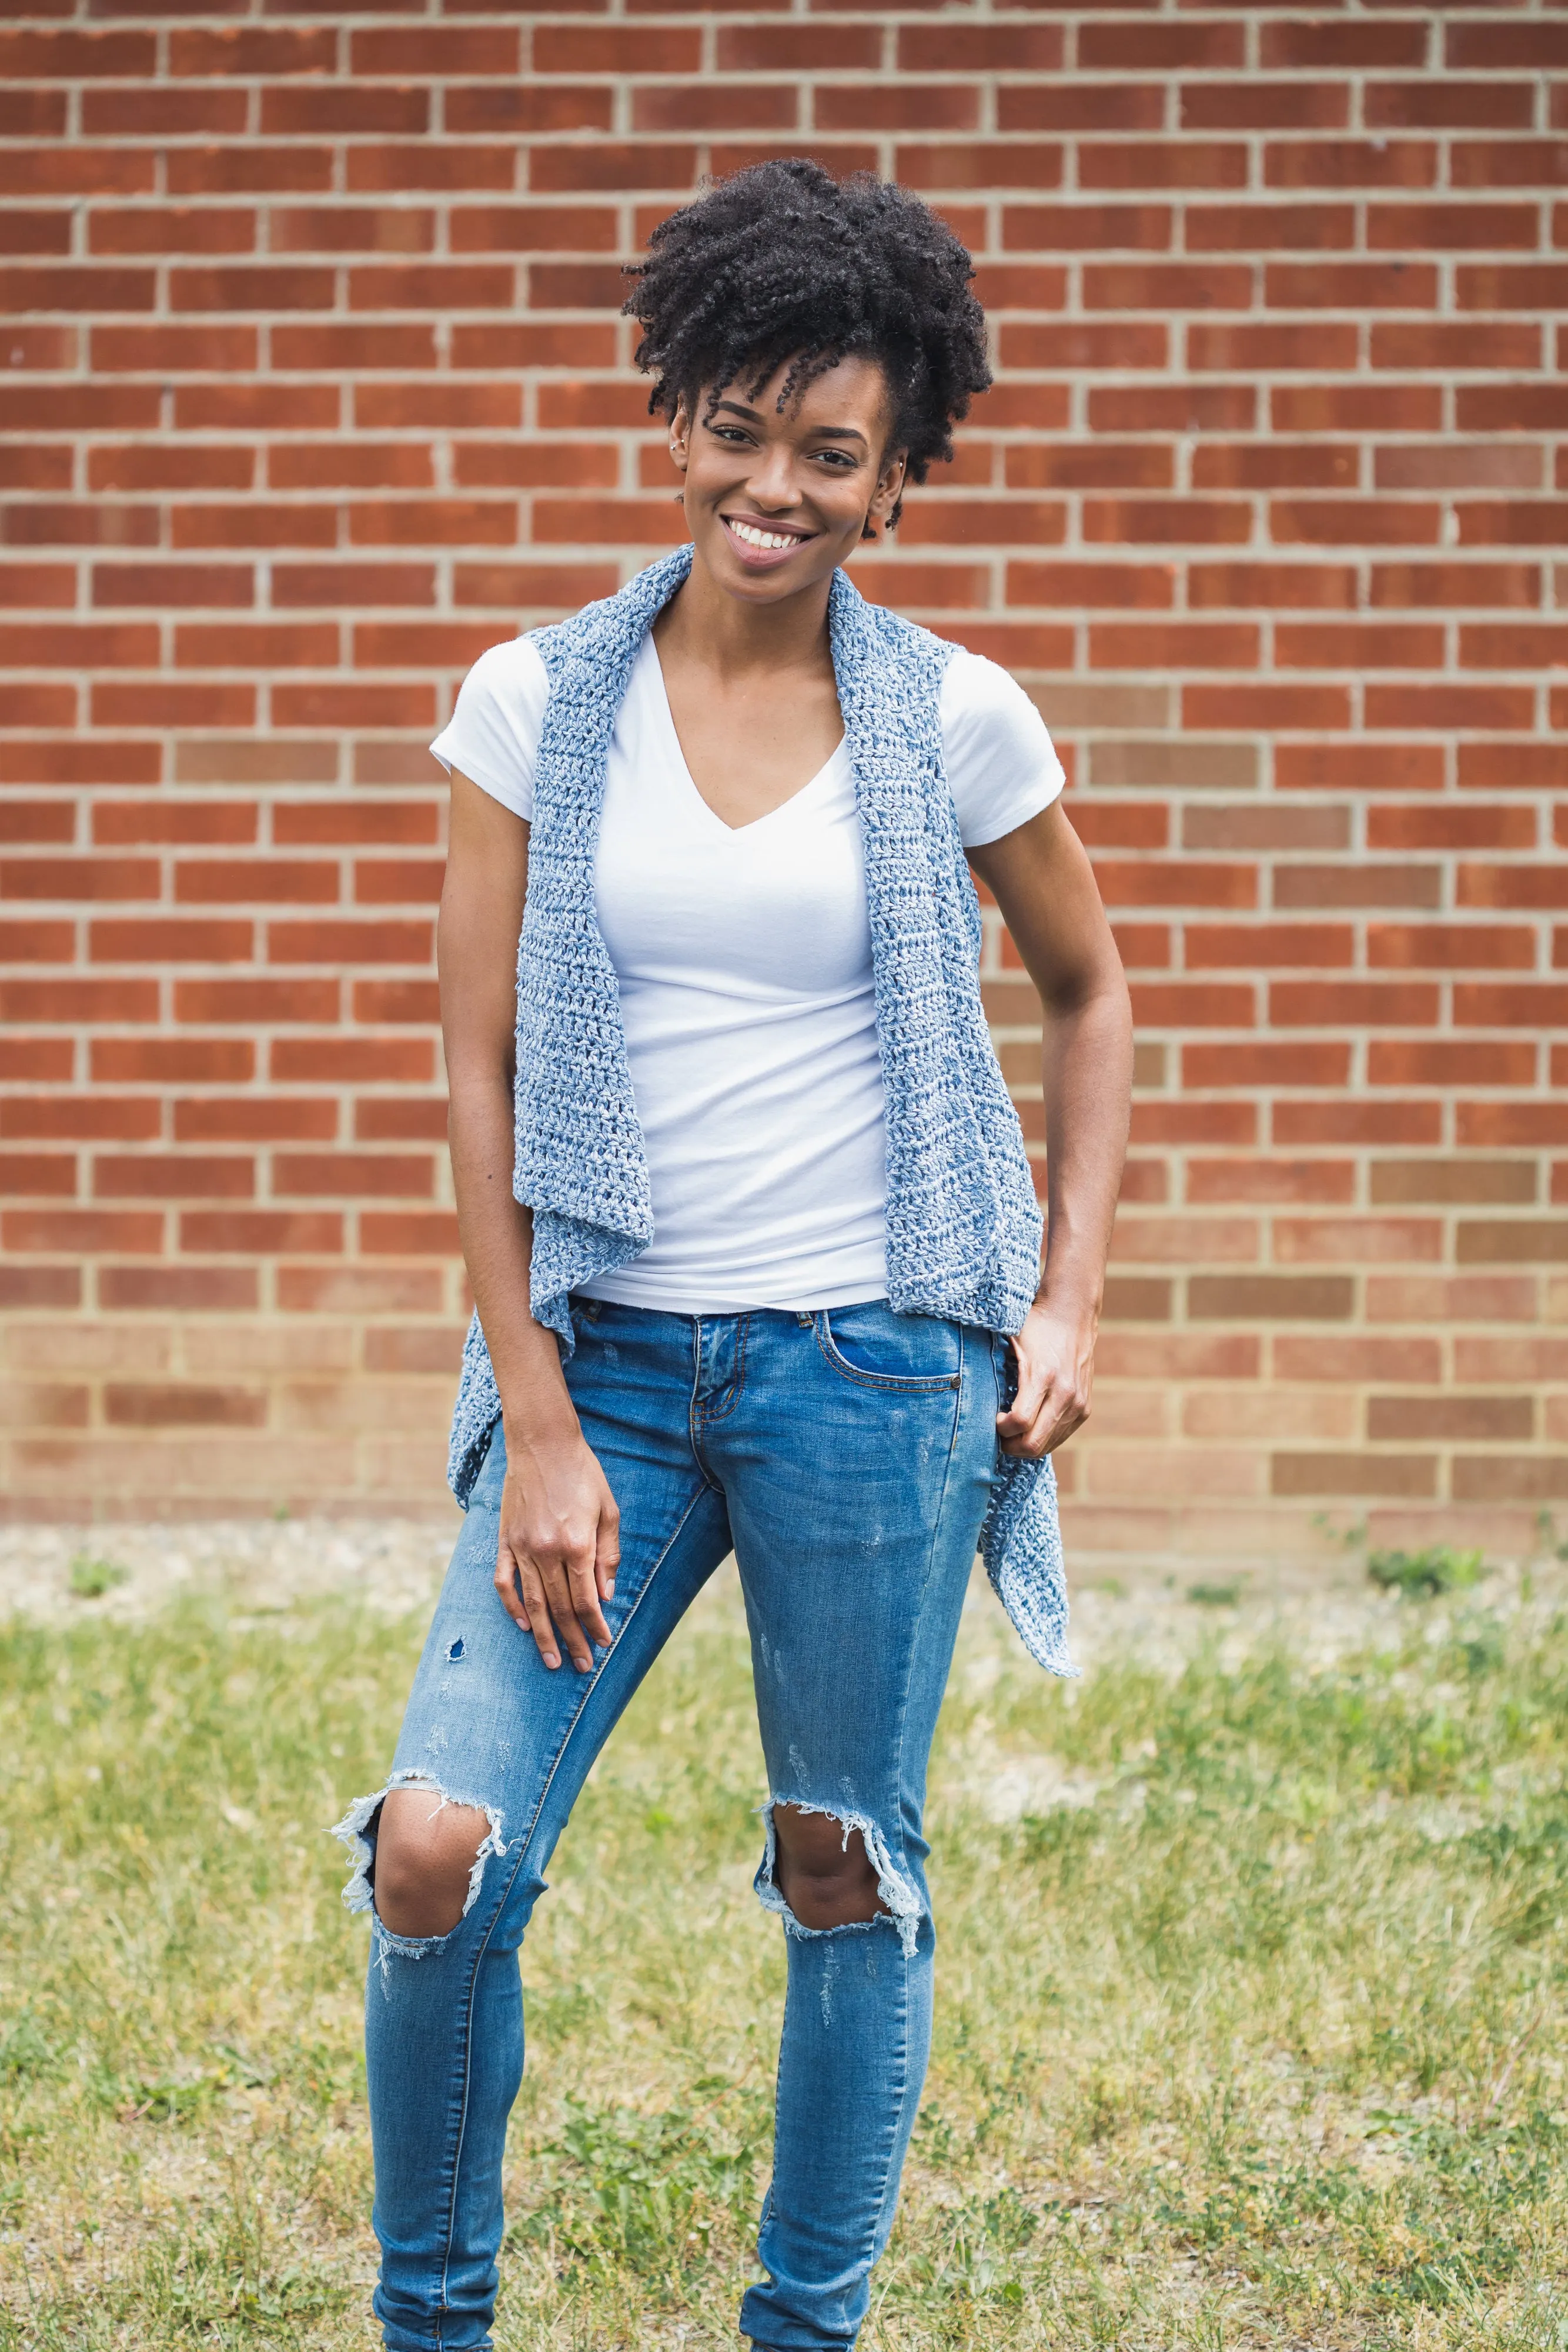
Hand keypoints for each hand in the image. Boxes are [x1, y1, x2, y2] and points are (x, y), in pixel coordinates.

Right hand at [494, 1424, 619, 1672]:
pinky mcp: (505, 1541)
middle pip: (560, 1608)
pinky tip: (523, 1625)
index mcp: (576, 1544)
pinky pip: (505, 1582)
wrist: (543, 1444)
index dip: (595, 1627)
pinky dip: (512, 1607)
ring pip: (532, 1603)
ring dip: (543, 1635)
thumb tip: (605, 1596)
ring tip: (551, 1660)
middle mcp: (547, 1551)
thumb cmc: (582, 1475)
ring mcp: (521, 1547)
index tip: (602, 1644)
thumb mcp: (608, 1511)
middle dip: (573, 1640)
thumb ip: (608, 1555)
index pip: (586, 1599)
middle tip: (581, 1665)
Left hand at [996, 1301, 1095, 1459]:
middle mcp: (1064, 1393)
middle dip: (1011, 1446)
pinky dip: (1042, 1438)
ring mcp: (1077, 1404)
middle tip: (998, 1435)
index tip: (993, 1418)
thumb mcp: (1010, 1342)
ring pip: (1047, 1445)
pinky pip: (1060, 1437)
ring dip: (1025, 1445)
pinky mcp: (1084, 1409)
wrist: (1071, 1314)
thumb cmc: (1035, 1326)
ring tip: (1012, 1432)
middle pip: (1034, 1443)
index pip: (1020, 1422)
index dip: (1001, 1429)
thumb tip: (970, 1397)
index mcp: (1042, 1375)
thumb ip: (994, 1369)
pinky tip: (1029, 1427)